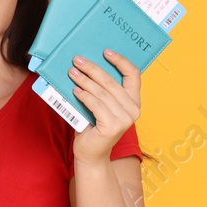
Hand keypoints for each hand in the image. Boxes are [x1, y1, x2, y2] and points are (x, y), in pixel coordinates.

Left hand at [69, 49, 141, 166]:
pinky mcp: (112, 127)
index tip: (105, 51)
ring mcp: (124, 119)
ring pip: (101, 93)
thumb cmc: (93, 126)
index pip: (134, 75)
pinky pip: (95, 104)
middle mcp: (133, 109)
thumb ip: (101, 90)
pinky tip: (75, 90)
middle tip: (77, 60)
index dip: (120, 61)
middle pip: (112, 82)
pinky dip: (84, 96)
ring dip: (84, 80)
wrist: (90, 154)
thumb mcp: (100, 105)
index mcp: (134, 101)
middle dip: (92, 68)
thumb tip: (85, 65)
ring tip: (72, 73)